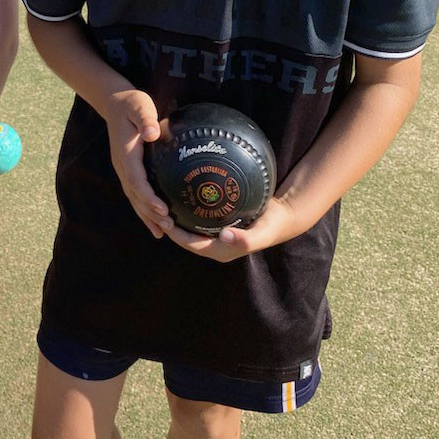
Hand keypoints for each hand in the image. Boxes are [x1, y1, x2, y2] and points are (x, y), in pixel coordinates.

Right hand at [104, 90, 171, 238]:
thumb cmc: (132, 104)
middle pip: (135, 195)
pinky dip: (144, 211)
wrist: (115, 104)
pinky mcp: (127, 171)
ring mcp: (123, 170)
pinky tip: (156, 225)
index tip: (163, 209)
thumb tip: (152, 133)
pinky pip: (135, 195)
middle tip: (168, 226)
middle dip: (150, 212)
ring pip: (134, 198)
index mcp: (126, 153)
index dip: (149, 196)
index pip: (136, 179)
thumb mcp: (139, 105)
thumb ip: (145, 118)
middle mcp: (122, 165)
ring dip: (147, 216)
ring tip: (163, 232)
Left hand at [164, 195, 299, 260]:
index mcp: (220, 251)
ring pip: (189, 226)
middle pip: (185, 236)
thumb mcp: (262, 232)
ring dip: (175, 216)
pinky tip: (181, 187)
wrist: (282, 216)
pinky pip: (198, 215)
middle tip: (156, 205)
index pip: (189, 244)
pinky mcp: (218, 223)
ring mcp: (215, 234)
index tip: (162, 218)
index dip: (174, 234)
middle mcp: (214, 244)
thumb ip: (246, 238)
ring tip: (162, 196)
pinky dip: (188, 205)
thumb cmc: (272, 225)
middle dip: (169, 225)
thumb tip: (225, 237)